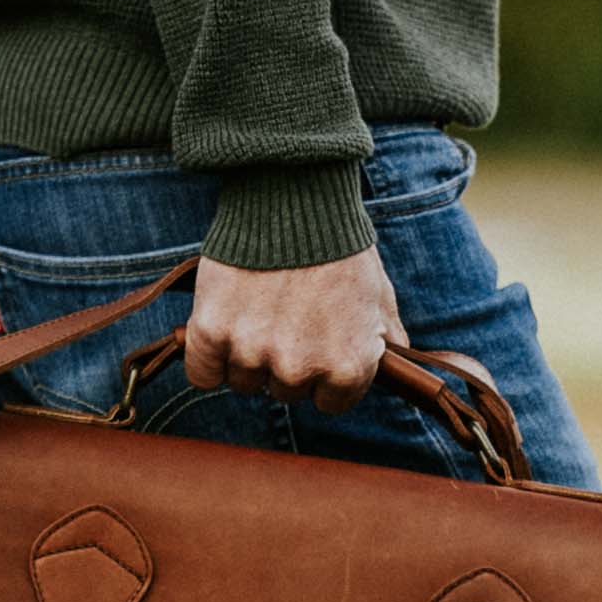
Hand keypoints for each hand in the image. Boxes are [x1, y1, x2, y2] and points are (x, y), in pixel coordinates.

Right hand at [184, 245, 404, 413]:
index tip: (317, 343)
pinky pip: (203, 374)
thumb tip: (398, 363)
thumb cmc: (340, 245)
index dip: (325, 371)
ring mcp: (254, 353)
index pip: (331, 402)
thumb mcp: (379, 293)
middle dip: (286, 360)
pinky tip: (222, 327)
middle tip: (286, 316)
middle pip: (284, 391)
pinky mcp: (212, 333)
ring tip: (258, 308)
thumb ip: (387, 336)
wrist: (293, 199)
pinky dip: (208, 357)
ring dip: (247, 355)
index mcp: (348, 366)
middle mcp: (300, 369)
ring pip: (244, 381)